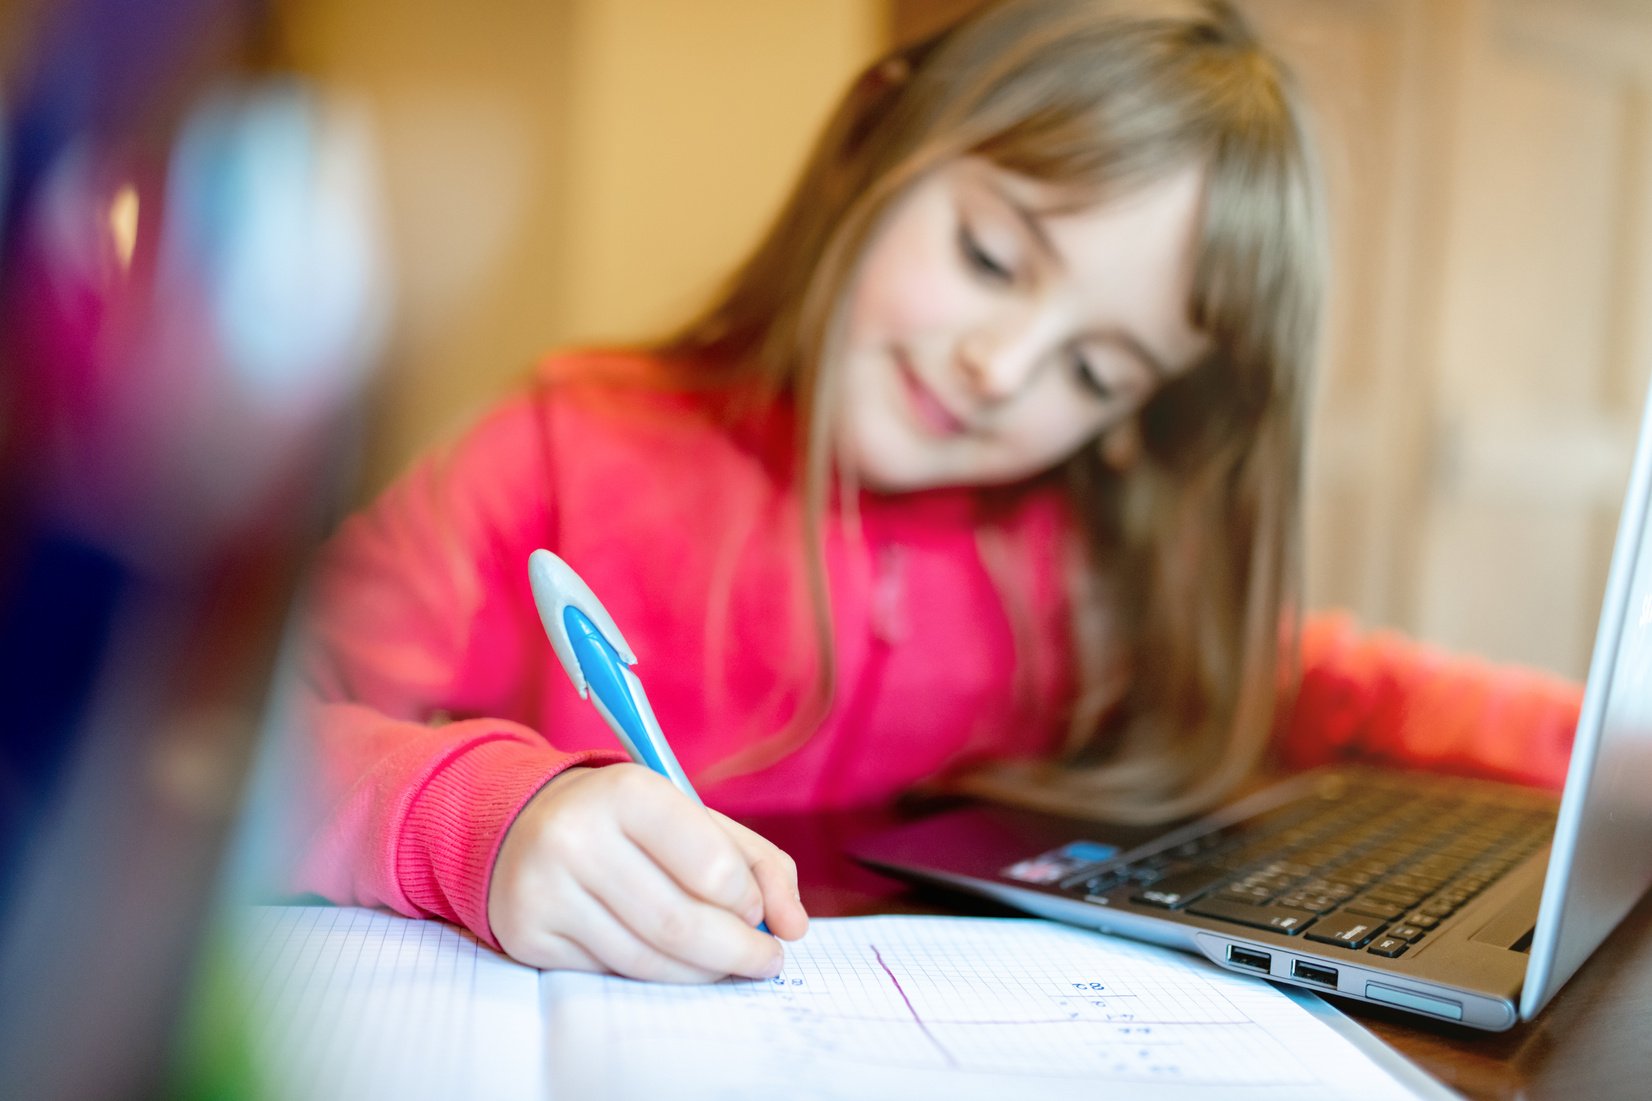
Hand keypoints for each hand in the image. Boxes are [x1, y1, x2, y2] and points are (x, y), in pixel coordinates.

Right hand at [486, 763, 808, 980]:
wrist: (522, 824)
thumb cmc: (627, 821)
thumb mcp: (692, 818)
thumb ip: (758, 863)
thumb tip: (794, 926)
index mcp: (627, 792)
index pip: (712, 868)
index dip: (750, 902)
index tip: (761, 914)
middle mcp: (577, 837)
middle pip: (681, 923)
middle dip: (738, 952)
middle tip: (766, 961)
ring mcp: (545, 889)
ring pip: (647, 959)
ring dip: (702, 972)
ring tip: (728, 966)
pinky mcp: (527, 934)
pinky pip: (611, 972)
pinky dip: (655, 976)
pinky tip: (673, 963)